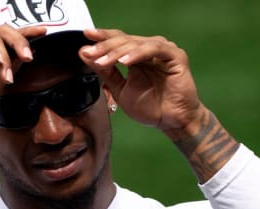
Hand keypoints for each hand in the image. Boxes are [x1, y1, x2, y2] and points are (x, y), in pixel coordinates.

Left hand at [79, 29, 203, 138]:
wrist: (171, 122)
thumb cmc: (149, 107)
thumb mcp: (120, 89)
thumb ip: (105, 71)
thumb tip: (84, 53)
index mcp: (136, 54)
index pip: (117, 40)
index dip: (102, 38)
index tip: (85, 36)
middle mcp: (149, 48)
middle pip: (124, 40)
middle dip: (105, 47)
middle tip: (90, 53)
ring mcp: (163, 50)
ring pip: (136, 43)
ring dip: (118, 52)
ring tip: (104, 61)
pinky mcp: (175, 56)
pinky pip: (154, 49)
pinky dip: (138, 54)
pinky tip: (125, 61)